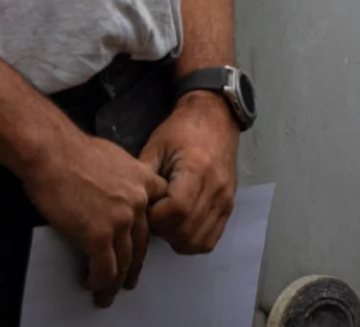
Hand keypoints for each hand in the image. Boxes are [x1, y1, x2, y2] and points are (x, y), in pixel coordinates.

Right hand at [21, 128, 169, 305]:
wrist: (52, 153)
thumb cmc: (73, 151)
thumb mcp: (114, 157)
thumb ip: (123, 176)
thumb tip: (115, 187)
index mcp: (143, 180)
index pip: (160, 210)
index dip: (150, 229)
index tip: (142, 242)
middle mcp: (139, 201)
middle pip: (143, 241)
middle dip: (136, 263)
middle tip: (130, 277)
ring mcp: (121, 220)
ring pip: (125, 260)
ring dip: (117, 280)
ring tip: (109, 292)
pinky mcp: (98, 236)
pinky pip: (105, 268)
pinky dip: (100, 282)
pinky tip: (93, 285)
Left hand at [139, 91, 239, 254]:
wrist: (215, 118)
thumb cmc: (181, 130)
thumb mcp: (155, 147)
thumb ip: (143, 178)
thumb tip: (130, 208)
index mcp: (196, 170)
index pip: (176, 211)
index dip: (155, 217)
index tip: (145, 207)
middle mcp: (215, 188)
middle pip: (186, 231)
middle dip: (162, 231)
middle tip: (151, 215)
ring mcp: (225, 199)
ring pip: (198, 241)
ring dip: (176, 239)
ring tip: (165, 221)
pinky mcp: (229, 206)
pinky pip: (211, 238)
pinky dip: (193, 241)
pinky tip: (180, 227)